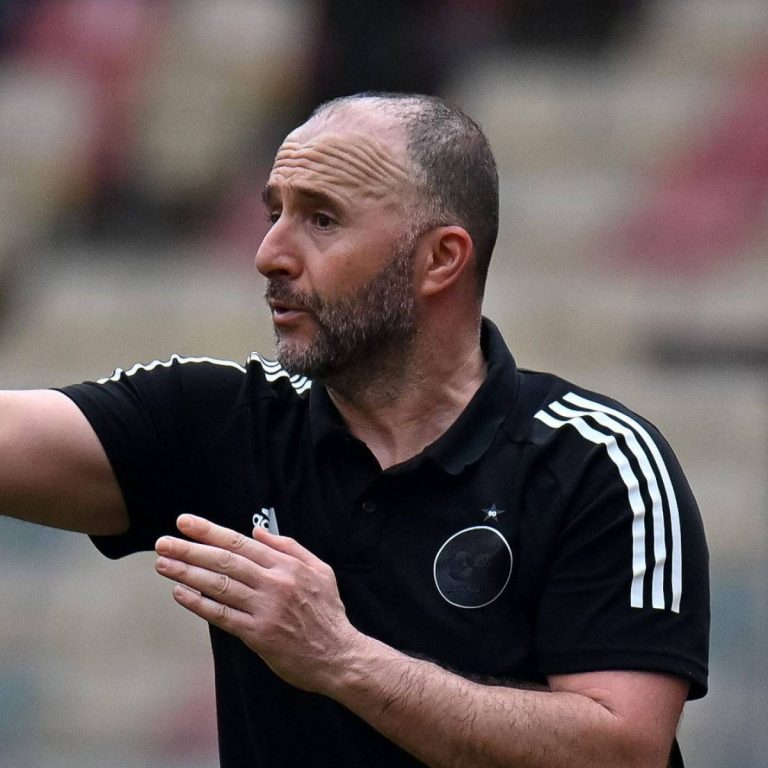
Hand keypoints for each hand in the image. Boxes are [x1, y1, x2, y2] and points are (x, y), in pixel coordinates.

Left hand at [154, 514, 360, 692]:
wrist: (339, 655)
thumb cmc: (328, 613)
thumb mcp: (320, 570)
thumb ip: (290, 547)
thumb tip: (259, 532)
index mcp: (287, 565)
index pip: (241, 543)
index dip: (210, 531)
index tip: (185, 523)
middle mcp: (275, 583)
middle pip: (225, 561)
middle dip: (190, 550)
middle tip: (163, 543)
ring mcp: (265, 609)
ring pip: (220, 586)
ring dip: (187, 574)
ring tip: (163, 565)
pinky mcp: (258, 635)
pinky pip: (223, 615)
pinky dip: (199, 604)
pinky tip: (180, 594)